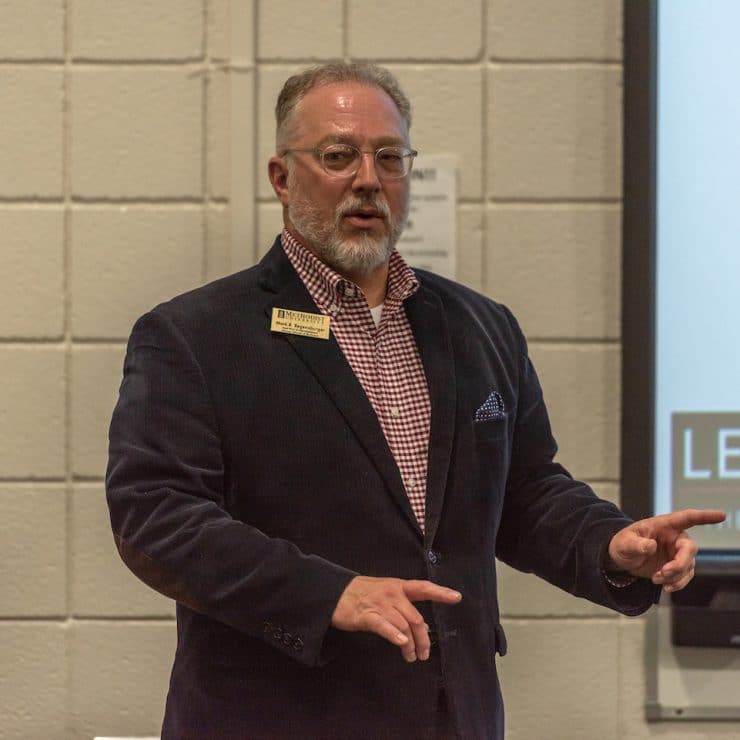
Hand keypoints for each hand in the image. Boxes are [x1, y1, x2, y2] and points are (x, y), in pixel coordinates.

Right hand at [331, 576, 461, 661]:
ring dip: (410, 645)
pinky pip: (384, 626)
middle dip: (423, 639)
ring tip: (411, 657)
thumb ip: (405, 608)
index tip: (457, 597)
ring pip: (403, 625)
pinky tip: (401, 643)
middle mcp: (392, 593)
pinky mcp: (367, 616)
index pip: (423, 588)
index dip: (440, 592)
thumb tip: (423, 628)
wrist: (336, 593)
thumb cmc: (365, 594)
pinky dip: (394, 635)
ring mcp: (380, 604)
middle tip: (424, 654)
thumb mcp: (387, 595)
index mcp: (399, 586)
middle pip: (416, 618)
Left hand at [607, 508, 725, 591]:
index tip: (722, 515)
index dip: (705, 517)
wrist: (623, 559)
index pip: (687, 518)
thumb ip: (636, 544)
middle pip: (689, 549)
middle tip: (663, 572)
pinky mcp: (677, 566)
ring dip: (675, 576)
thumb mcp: (624, 543)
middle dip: (679, 563)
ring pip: (688, 566)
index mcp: (664, 524)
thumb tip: (650, 546)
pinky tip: (665, 587)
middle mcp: (675, 537)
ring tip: (656, 579)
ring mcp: (677, 552)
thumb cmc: (623, 544)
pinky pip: (684, 576)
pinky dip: (676, 583)